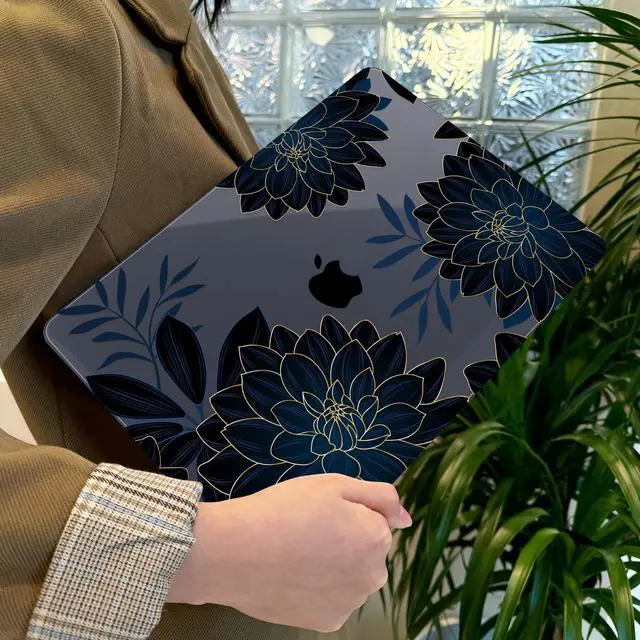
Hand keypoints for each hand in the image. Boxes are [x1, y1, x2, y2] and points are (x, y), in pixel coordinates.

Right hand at [167, 473, 411, 632]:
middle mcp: (372, 576)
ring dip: (335, 566)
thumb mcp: (333, 484)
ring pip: (350, 577)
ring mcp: (350, 604)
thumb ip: (380, 496)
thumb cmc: (284, 510)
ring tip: (297, 552)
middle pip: (366, 552)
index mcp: (376, 537)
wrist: (236, 552)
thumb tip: (407, 519)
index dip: (348, 513)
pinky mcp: (327, 623)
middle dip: (348, 541)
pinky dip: (319, 590)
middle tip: (308, 530)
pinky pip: (332, 599)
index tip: (321, 512)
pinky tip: (294, 576)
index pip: (375, 521)